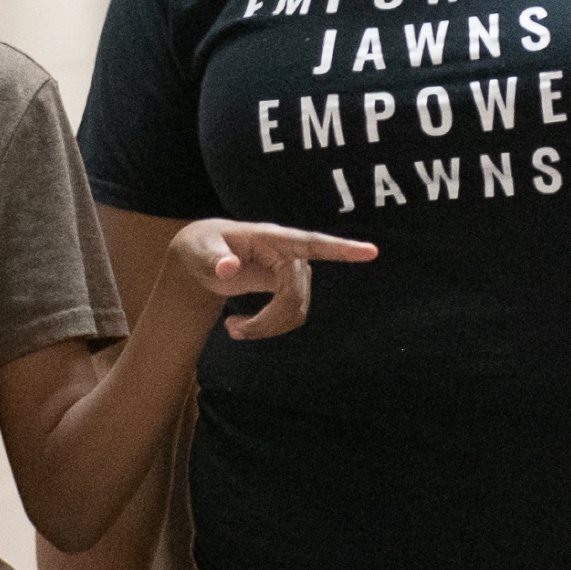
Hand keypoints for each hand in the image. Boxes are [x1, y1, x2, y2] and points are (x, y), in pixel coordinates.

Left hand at [176, 217, 376, 338]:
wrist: (204, 256)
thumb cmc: (202, 247)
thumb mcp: (200, 251)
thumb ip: (213, 259)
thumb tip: (229, 268)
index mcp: (272, 238)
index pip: (311, 243)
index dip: (341, 250)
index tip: (371, 252)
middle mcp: (289, 254)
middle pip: (296, 297)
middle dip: (268, 322)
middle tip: (233, 331)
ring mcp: (293, 273)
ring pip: (297, 312)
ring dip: (267, 329)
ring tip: (233, 329)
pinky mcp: (290, 288)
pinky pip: (292, 316)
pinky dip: (268, 329)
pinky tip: (242, 327)